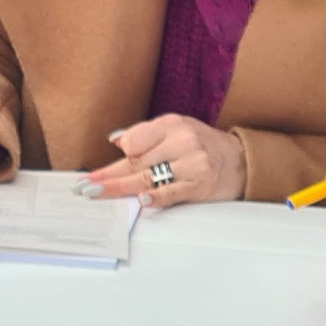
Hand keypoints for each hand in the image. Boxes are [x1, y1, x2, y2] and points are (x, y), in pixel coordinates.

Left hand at [82, 115, 245, 208]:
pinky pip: (173, 192)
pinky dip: (156, 197)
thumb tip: (115, 140)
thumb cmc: (202, 145)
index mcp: (171, 124)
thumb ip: (145, 135)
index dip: (113, 160)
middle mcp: (181, 141)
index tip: (93, 173)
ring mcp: (192, 163)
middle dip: (109, 177)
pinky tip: (141, 200)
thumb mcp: (176, 129)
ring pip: (148, 177)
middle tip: (85, 188)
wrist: (240, 161)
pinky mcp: (200, 185)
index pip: (134, 141)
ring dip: (121, 188)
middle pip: (136, 162)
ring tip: (99, 194)